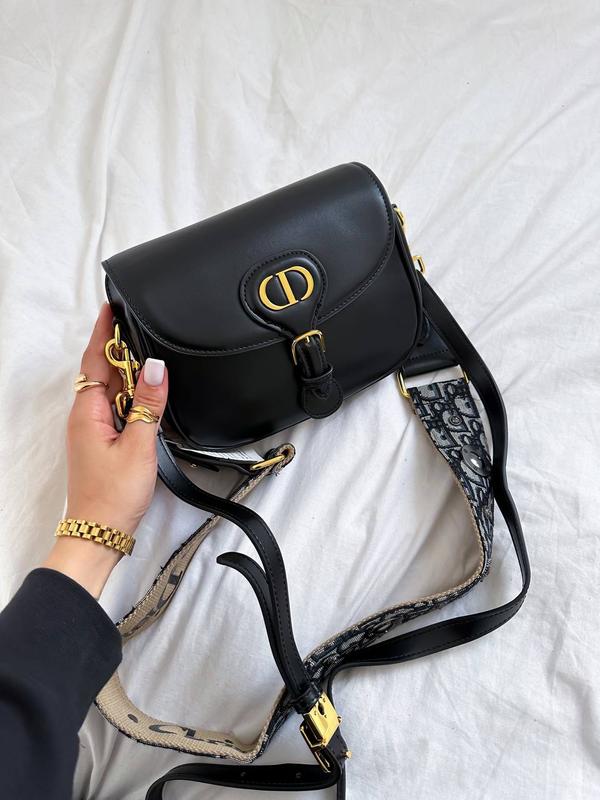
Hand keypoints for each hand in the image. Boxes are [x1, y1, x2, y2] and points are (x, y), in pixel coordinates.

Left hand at [43, 304, 168, 596]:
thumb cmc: (113, 495)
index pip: (94, 361)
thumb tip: (157, 367)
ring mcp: (94, 430)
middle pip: (103, 372)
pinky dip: (132, 397)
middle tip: (142, 328)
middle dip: (121, 349)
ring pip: (112, 390)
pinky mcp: (103, 442)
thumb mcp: (139, 446)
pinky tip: (148, 397)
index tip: (112, 308)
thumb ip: (149, 404)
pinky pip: (117, 408)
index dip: (104, 333)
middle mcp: (86, 417)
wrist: (100, 533)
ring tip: (150, 359)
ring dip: (129, 374)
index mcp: (88, 412)